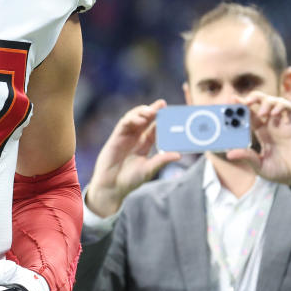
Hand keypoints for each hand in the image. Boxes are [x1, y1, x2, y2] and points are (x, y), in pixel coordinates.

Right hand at [86, 100, 180, 217]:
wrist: (112, 186)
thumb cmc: (130, 180)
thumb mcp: (149, 169)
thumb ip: (161, 160)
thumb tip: (178, 154)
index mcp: (144, 145)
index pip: (155, 129)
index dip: (162, 120)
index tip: (171, 113)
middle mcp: (135, 138)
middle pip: (145, 120)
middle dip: (153, 110)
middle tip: (162, 104)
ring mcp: (125, 137)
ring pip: (134, 118)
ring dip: (142, 112)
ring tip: (151, 111)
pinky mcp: (116, 137)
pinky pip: (124, 124)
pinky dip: (131, 119)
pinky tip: (140, 119)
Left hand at [225, 91, 290, 184]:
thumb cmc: (279, 172)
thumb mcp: (259, 166)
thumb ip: (247, 157)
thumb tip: (229, 154)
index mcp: (260, 132)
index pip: (248, 114)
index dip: (240, 105)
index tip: (231, 99)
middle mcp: (270, 125)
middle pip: (260, 103)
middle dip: (252, 98)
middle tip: (245, 101)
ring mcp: (282, 124)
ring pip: (274, 102)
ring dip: (267, 102)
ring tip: (262, 113)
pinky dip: (282, 106)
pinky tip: (275, 113)